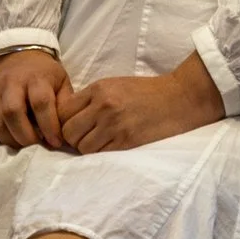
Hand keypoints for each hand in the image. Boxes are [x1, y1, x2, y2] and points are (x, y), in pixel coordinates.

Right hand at [0, 49, 70, 149]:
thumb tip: (67, 132)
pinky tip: (5, 137)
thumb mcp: (61, 82)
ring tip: (21, 143)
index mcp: (36, 77)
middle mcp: (10, 81)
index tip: (55, 142)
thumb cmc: (44, 74)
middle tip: (36, 145)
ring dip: (9, 140)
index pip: (41, 103)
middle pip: (12, 112)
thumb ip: (65, 105)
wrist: (17, 55)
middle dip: (25, 136)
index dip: (49, 127)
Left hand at [58, 52, 227, 153]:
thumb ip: (91, 99)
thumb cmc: (144, 91)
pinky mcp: (126, 142)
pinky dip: (99, 153)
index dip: (62, 120)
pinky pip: (100, 153)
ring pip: (82, 147)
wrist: (177, 98)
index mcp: (98, 89)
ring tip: (94, 143)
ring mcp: (114, 126)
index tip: (69, 125)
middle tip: (79, 137)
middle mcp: (103, 107)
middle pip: (68, 131)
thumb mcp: (113, 85)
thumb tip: (67, 117)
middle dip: (70, 137)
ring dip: (84, 148)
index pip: (63, 110)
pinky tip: (106, 146)